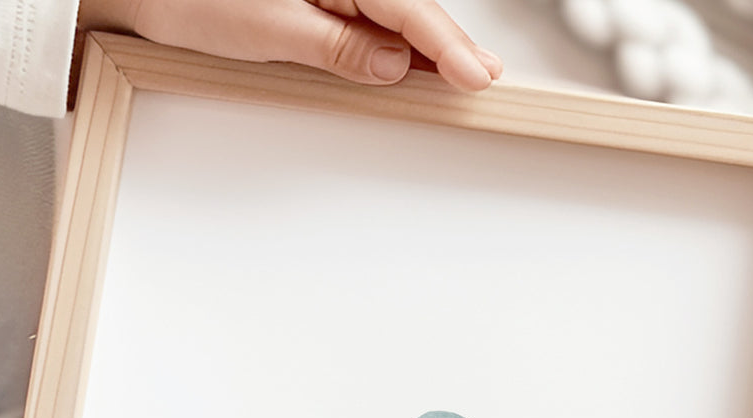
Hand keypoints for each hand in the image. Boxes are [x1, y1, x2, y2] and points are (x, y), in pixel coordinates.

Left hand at [76, 0, 502, 90]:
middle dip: (444, 40)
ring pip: (388, 6)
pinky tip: (406, 54)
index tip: (475, 73)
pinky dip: (388, 33)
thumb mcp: (269, 31)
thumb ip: (338, 44)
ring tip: (457, 68)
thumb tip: (392, 62)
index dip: (445, 43)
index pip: (405, 6)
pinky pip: (363, 9)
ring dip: (421, 39)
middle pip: (405, 3)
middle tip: (482, 76)